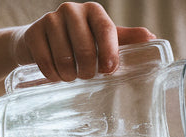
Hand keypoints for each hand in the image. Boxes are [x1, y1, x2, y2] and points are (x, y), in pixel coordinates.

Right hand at [11, 2, 155, 82]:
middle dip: (88, 70)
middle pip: (85, 47)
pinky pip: (46, 61)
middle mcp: (71, 10)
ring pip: (64, 57)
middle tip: (88, 77)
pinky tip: (56, 76)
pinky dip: (53, 75)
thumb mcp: (102, 37)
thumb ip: (126, 38)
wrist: (39, 40)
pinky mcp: (32, 33)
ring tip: (72, 77)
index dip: (109, 51)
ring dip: (70, 75)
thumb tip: (153, 38)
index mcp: (93, 11)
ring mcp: (50, 20)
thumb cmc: (78, 40)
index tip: (109, 69)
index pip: (105, 29)